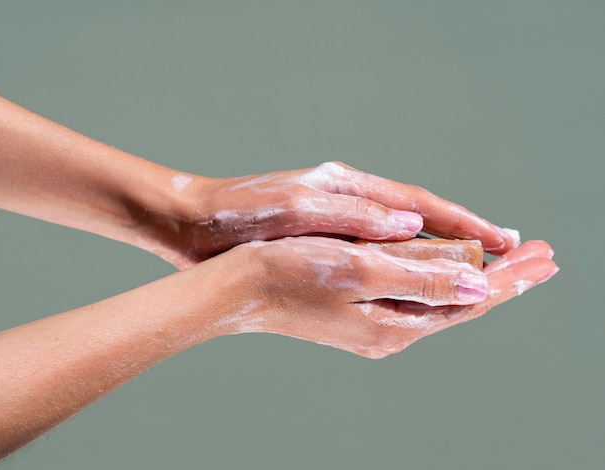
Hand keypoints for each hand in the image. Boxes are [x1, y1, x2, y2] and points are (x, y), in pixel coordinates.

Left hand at [165, 162, 517, 267]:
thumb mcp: (298, 207)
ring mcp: (338, 222)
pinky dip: (400, 268)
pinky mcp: (322, 244)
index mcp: (349, 185)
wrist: (196, 225)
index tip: (505, 240)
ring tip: (472, 273)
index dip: (464, 222)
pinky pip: (374, 257)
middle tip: (508, 257)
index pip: (420, 203)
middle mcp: (350, 201)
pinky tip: (414, 283)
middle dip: (462, 238)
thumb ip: (354, 216)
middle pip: (420, 219)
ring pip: (400, 239)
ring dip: (436, 254)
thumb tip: (412, 226)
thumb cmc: (243, 211)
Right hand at [211, 238, 556, 358]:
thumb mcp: (362, 272)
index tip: (546, 256)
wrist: (240, 289)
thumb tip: (478, 283)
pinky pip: (417, 297)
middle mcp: (391, 331)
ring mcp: (376, 326)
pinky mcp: (361, 314)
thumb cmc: (292, 273)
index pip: (469, 297)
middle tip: (543, 258)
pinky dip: (444, 279)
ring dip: (476, 277)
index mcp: (396, 322)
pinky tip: (450, 269)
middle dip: (504, 278)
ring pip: (441, 299)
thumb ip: (422, 279)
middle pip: (461, 302)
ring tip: (508, 262)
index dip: (510, 276)